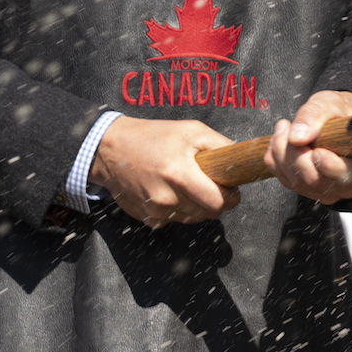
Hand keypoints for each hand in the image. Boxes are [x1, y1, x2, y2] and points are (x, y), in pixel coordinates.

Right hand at [90, 116, 241, 227]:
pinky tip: (170, 191)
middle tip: (208, 182)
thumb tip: (241, 161)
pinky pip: (174, 220)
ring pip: (192, 218)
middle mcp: (165, 198)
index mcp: (179, 175)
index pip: (218, 203)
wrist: (110, 149)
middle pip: (207, 213)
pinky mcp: (146, 218)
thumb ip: (221, 146)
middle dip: (214, 200)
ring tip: (186, 184)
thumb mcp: (192, 131)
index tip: (230, 188)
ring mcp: (154, 211)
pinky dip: (178, 209)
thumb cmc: (152, 137)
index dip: (230, 197)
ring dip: (196, 205)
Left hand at [265, 90, 351, 204]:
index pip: (350, 174)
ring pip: (298, 183)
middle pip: (317, 180)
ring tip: (283, 129)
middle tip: (287, 126)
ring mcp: (329, 189)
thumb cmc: (339, 113)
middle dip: (295, 154)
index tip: (317, 151)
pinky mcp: (309, 190)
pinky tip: (280, 142)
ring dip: (282, 154)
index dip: (332, 166)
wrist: (333, 119)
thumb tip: (298, 137)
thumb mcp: (331, 103)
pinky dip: (277, 161)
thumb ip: (315, 115)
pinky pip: (287, 181)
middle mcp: (350, 181)